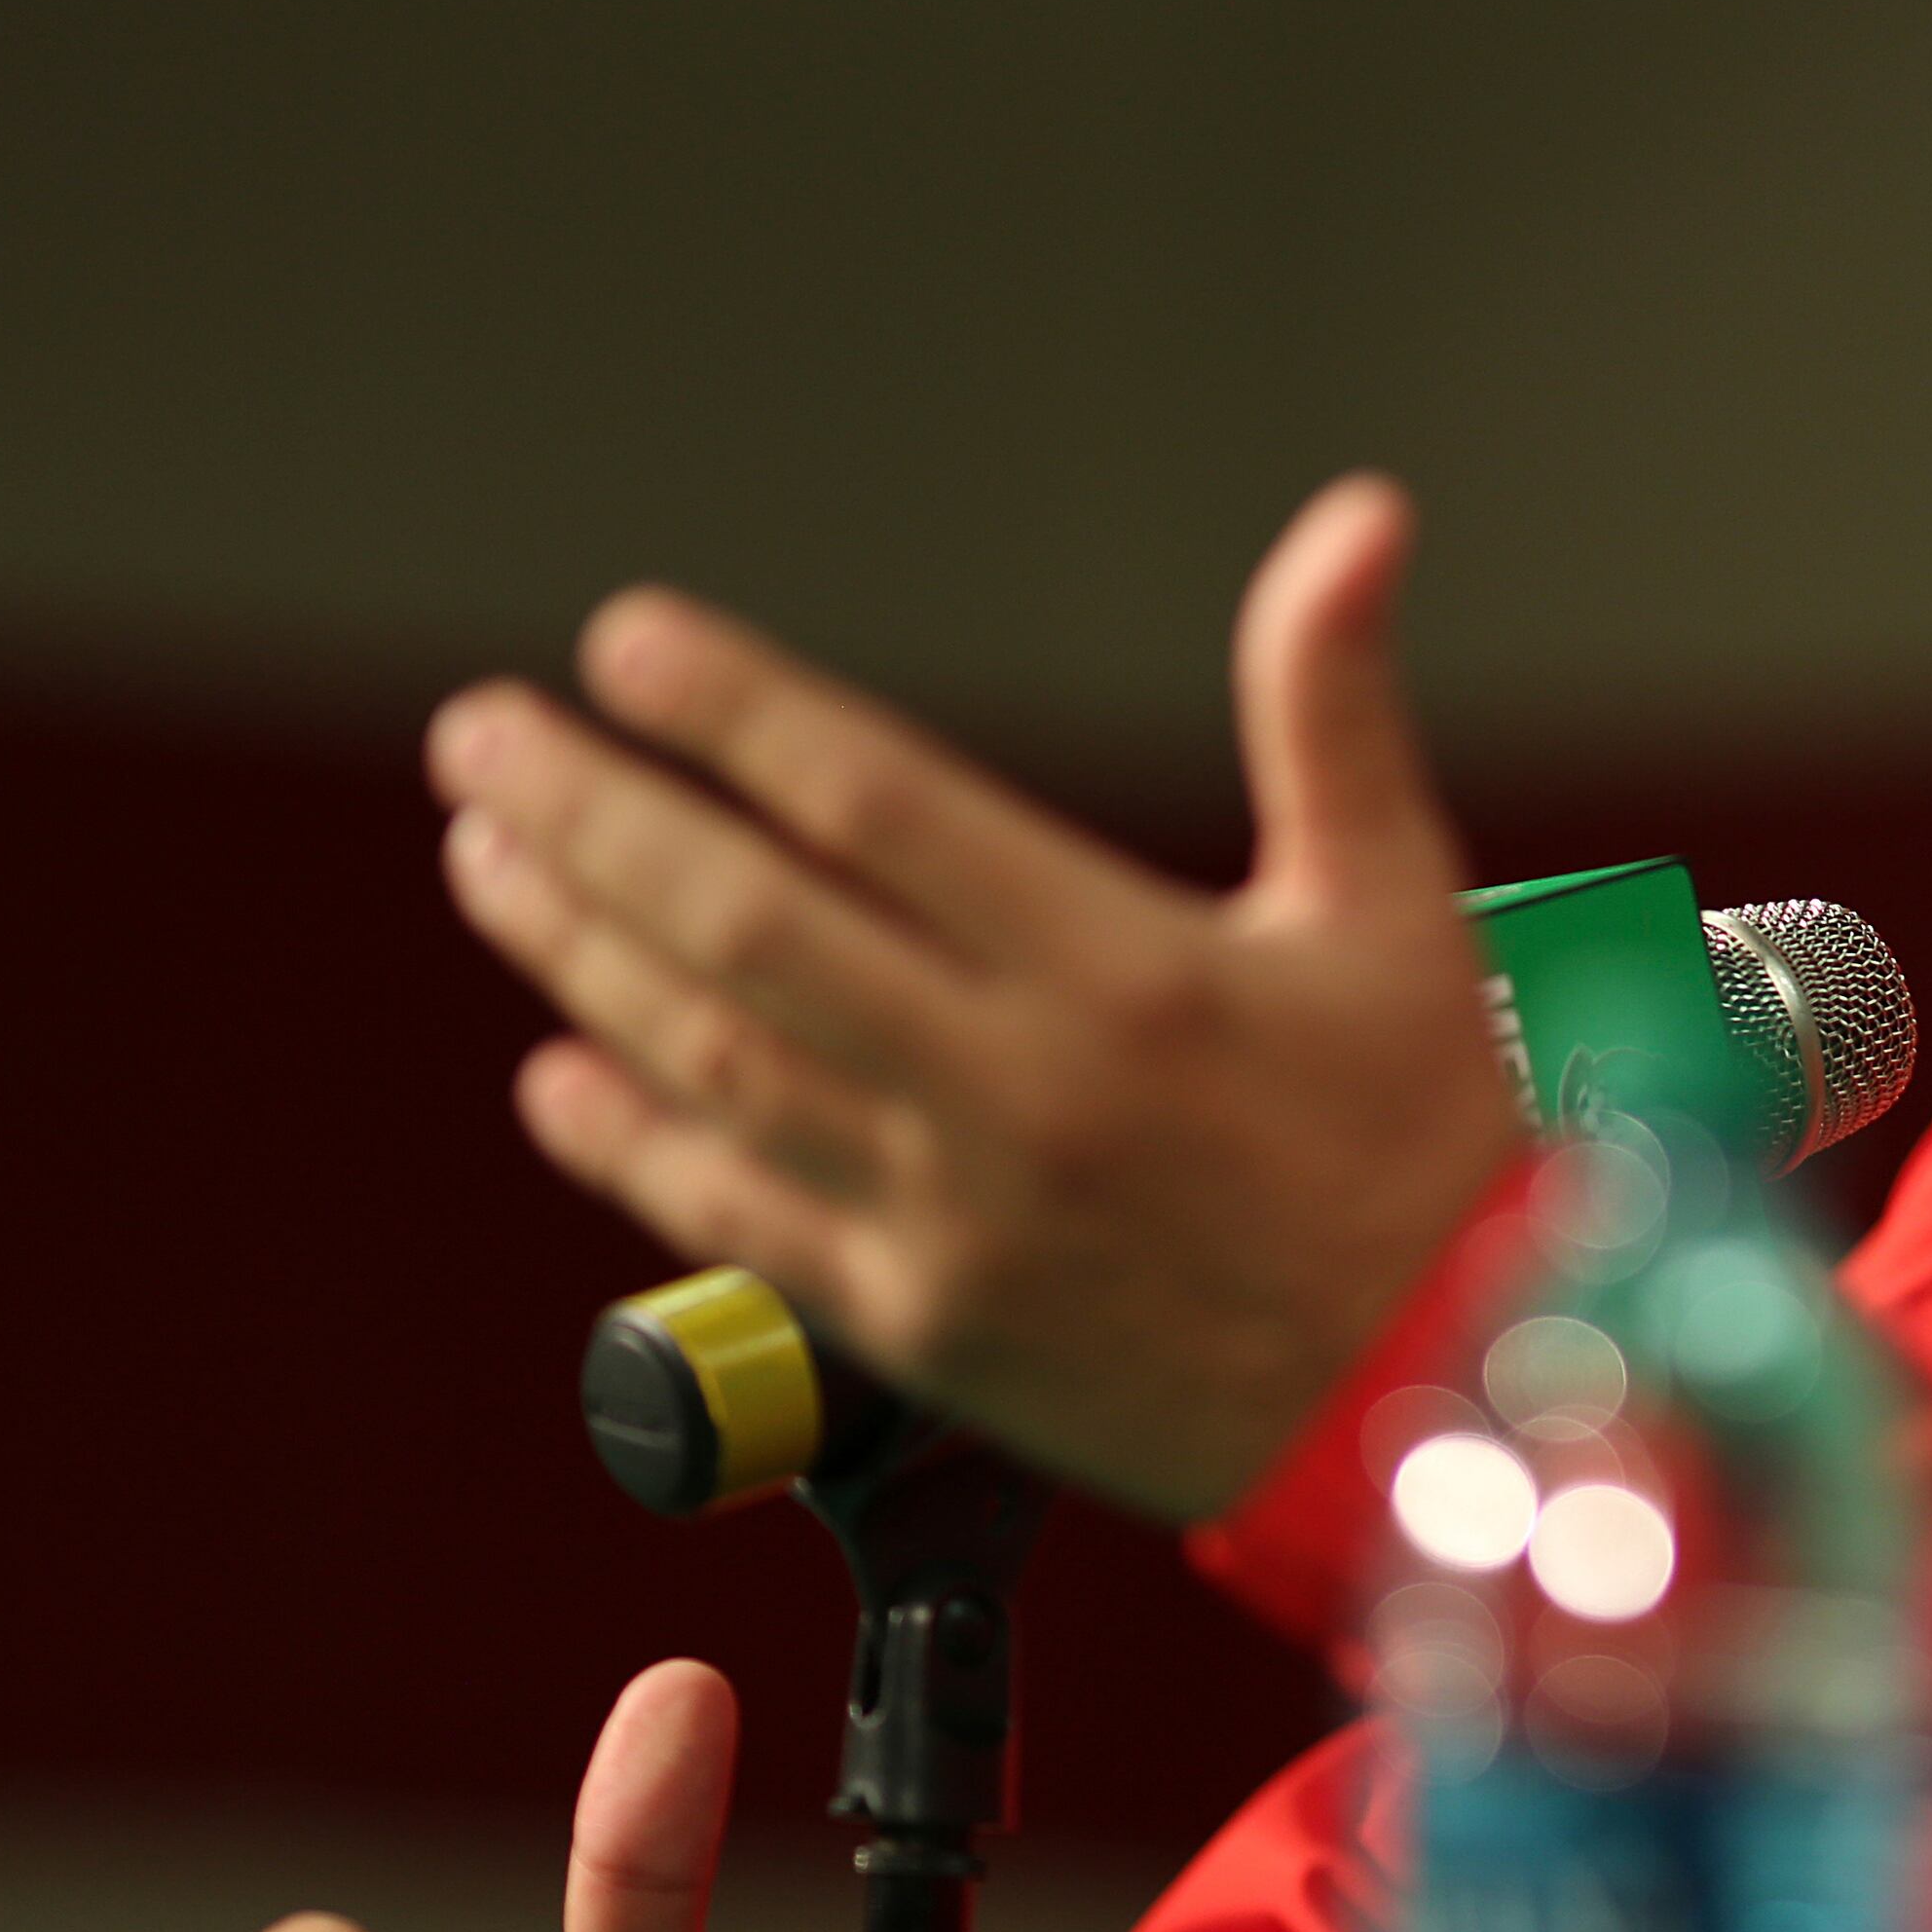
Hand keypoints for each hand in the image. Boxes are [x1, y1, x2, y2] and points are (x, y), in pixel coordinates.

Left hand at [425, 473, 1518, 1526]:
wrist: (1450, 1408)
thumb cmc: (1437, 1147)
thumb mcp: (1404, 907)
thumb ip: (1334, 708)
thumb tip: (1358, 523)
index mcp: (1133, 969)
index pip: (880, 804)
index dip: (737, 712)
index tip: (625, 643)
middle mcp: (1024, 1091)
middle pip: (750, 925)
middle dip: (593, 816)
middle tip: (480, 735)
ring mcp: (961, 1220)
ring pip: (720, 1064)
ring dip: (582, 956)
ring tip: (492, 857)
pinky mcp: (934, 1333)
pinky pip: (743, 1223)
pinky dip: (635, 1145)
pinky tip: (558, 1074)